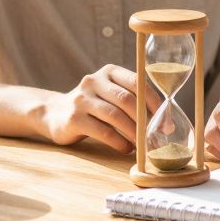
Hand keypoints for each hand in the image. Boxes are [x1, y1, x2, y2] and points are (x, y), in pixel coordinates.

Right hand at [35, 64, 160, 152]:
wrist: (54, 114)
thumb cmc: (93, 107)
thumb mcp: (111, 95)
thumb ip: (133, 102)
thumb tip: (164, 123)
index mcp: (109, 72)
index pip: (137, 82)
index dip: (154, 102)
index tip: (165, 121)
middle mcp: (94, 81)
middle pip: (127, 99)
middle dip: (145, 120)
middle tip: (155, 137)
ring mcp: (82, 99)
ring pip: (115, 116)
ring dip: (133, 132)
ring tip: (142, 145)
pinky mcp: (74, 118)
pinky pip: (103, 131)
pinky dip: (119, 142)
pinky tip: (126, 148)